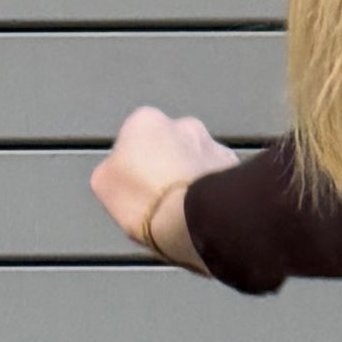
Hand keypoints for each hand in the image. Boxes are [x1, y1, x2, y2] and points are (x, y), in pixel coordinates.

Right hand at [91, 107, 242, 267]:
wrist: (191, 221)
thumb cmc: (145, 200)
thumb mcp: (103, 183)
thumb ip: (112, 166)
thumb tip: (119, 168)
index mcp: (146, 120)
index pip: (137, 137)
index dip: (136, 165)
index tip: (137, 187)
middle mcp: (185, 124)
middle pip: (173, 146)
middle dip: (170, 166)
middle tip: (163, 200)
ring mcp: (214, 145)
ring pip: (200, 161)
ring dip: (195, 178)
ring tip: (186, 210)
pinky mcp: (238, 169)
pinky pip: (224, 179)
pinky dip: (218, 191)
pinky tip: (208, 211)